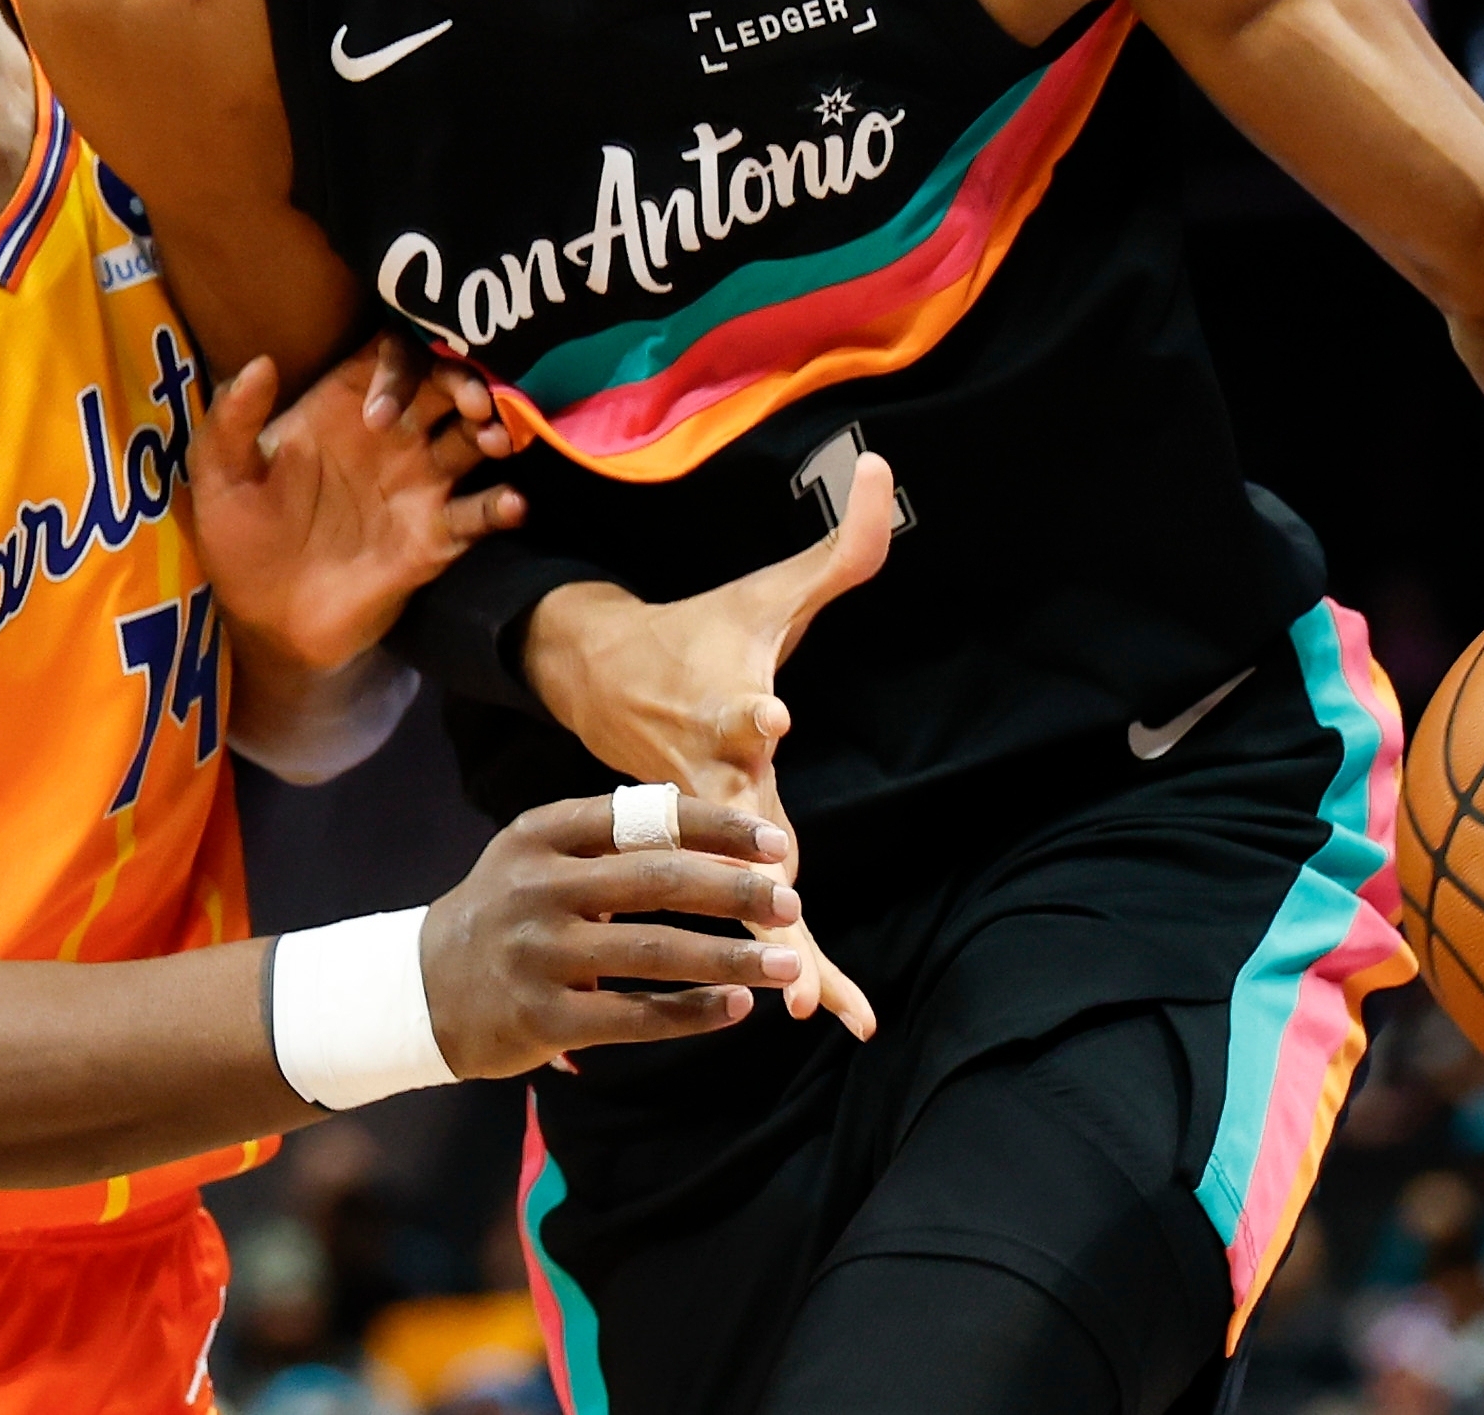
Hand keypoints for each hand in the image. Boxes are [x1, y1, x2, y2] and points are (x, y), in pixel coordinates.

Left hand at [190, 335, 520, 673]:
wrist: (266, 624)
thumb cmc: (239, 540)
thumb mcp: (219, 479)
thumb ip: (233, 422)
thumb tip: (261, 362)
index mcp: (344, 408)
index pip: (391, 356)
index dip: (401, 362)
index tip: (384, 405)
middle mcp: (393, 435)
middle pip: (447, 385)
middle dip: (467, 383)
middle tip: (473, 402)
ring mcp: (419, 484)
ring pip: (476, 439)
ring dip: (496, 431)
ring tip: (495, 440)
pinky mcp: (436, 536)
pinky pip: (480, 512)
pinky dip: (502, 505)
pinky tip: (511, 504)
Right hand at [421, 792, 808, 1079]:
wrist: (419, 987)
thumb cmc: (506, 911)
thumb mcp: (537, 853)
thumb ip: (610, 836)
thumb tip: (715, 828)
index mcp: (543, 834)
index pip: (644, 818)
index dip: (717, 827)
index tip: (774, 841)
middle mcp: (539, 887)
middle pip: (658, 881)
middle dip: (734, 890)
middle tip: (791, 900)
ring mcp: (539, 954)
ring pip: (655, 952)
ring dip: (730, 958)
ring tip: (784, 962)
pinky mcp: (542, 1018)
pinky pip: (634, 1015)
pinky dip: (692, 1013)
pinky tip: (736, 1009)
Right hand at [518, 455, 898, 1040]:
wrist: (597, 682)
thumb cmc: (699, 636)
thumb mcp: (767, 591)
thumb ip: (841, 545)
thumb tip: (887, 466)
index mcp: (718, 705)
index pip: (734, 705)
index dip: (749, 706)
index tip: (768, 709)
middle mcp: (699, 774)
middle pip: (732, 826)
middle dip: (756, 865)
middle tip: (788, 896)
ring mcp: (693, 830)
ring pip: (732, 898)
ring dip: (773, 950)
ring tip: (812, 1004)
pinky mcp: (701, 863)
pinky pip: (734, 929)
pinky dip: (765, 973)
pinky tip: (807, 1017)